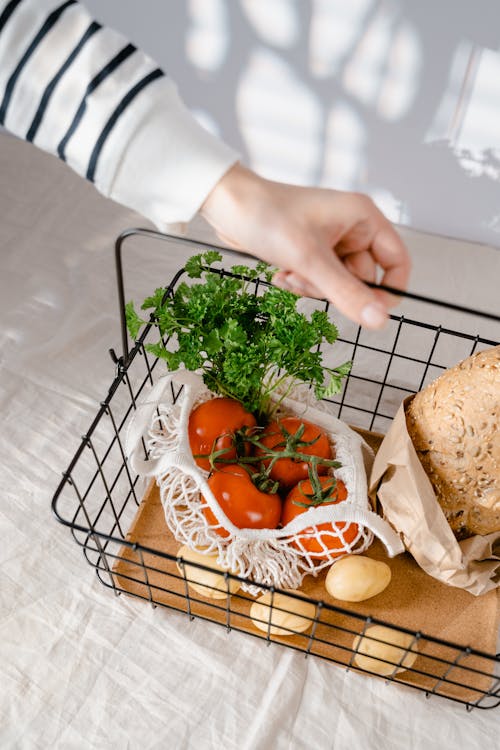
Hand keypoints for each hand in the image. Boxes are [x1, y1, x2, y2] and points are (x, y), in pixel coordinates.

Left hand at [201, 163, 410, 328]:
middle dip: (335, 288)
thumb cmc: (268, 217)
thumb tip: (379, 320)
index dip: (389, 290)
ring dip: (314, 288)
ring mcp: (331, 240)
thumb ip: (346, 292)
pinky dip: (301, 283)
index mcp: (363, 217)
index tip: (371, 313)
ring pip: (338, 283)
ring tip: (290, 274)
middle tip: (308, 281)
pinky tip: (281, 273)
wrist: (227, 206)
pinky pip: (319, 281)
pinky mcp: (311, 251)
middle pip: (364, 278)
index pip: (397, 261)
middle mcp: (351, 227)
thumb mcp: (309, 260)